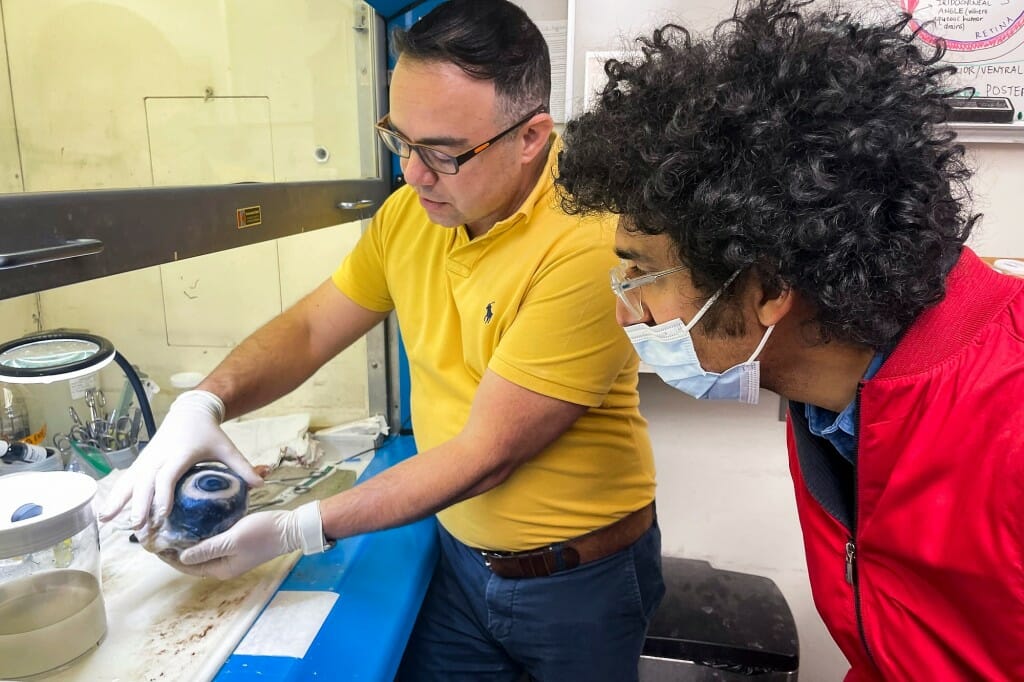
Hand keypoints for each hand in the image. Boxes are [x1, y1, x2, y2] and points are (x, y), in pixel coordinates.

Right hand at [99, 390, 262, 528]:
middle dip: (140, 505)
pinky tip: (104, 514)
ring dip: (120, 502)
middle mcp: (159, 457)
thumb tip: (261, 485)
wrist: (190, 412)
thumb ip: (242, 467)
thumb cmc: (209, 433)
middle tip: (138, 528)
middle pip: (146, 482)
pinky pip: (125, 481)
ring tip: (108, 522)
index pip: (168, 476)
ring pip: (130, 482)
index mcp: (179, 454)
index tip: (162, 514)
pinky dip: (115, 496)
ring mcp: (147, 460)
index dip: (163, 494)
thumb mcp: (226, 447)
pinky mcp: (141, 463)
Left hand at [172, 501, 329, 579]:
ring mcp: (230, 554)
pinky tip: (194, 520)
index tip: (152, 544)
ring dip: (186, 540)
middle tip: (157, 533)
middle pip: (191, 559)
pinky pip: (212, 540)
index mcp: (221, 569)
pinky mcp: (236, 543)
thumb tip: (181, 557)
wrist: (291, 527)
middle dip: (174, 548)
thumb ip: (207, 548)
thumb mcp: (233, 539)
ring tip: (170, 526)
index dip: (168, 557)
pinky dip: (200, 533)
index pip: (186, 566)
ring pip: (201, 549)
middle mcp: (224, 565)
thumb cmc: (263, 533)